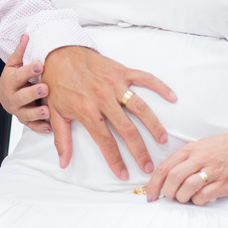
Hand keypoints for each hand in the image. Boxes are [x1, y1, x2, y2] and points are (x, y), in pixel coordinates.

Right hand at [0, 35, 50, 134]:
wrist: (5, 95)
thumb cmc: (14, 77)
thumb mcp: (14, 64)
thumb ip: (21, 52)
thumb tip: (26, 36)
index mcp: (10, 81)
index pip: (18, 76)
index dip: (28, 71)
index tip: (40, 65)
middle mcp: (13, 97)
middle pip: (21, 96)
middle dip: (33, 93)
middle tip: (45, 88)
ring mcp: (18, 111)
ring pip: (26, 114)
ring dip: (37, 113)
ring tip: (48, 111)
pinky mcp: (25, 120)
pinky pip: (32, 126)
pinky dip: (40, 128)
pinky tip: (50, 127)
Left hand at [41, 46, 176, 178]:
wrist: (59, 53)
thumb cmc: (57, 84)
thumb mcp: (55, 112)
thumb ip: (62, 139)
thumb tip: (64, 163)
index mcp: (87, 110)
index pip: (105, 141)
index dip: (116, 160)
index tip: (124, 174)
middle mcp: (104, 98)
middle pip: (127, 129)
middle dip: (139, 150)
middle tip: (149, 166)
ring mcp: (115, 84)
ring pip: (140, 107)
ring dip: (153, 124)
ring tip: (163, 139)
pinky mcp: (122, 71)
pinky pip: (145, 78)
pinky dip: (160, 86)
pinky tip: (172, 97)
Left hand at [145, 128, 227, 204]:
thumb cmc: (221, 148)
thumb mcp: (199, 147)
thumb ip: (182, 160)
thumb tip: (165, 179)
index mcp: (190, 150)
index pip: (165, 167)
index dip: (154, 184)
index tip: (150, 195)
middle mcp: (200, 159)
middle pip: (174, 178)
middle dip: (168, 192)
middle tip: (170, 196)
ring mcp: (213, 171)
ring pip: (188, 188)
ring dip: (182, 198)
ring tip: (186, 197)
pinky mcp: (225, 183)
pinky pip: (204, 196)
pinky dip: (197, 201)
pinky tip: (200, 198)